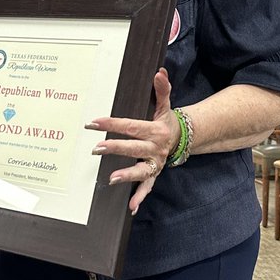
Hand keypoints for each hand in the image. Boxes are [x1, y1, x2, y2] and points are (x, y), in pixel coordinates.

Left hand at [86, 68, 179, 214]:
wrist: (184, 139)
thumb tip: (159, 72)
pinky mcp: (155, 173)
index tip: (94, 122)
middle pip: (134, 148)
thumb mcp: (165, 106)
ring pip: (142, 170)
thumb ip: (162, 90)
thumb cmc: (167, 122)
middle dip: (116, 148)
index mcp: (156, 131)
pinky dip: (141, 196)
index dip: (112, 123)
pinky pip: (148, 186)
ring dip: (128, 175)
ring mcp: (156, 162)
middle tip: (97, 148)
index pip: (131, 126)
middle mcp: (156, 148)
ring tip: (112, 179)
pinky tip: (131, 206)